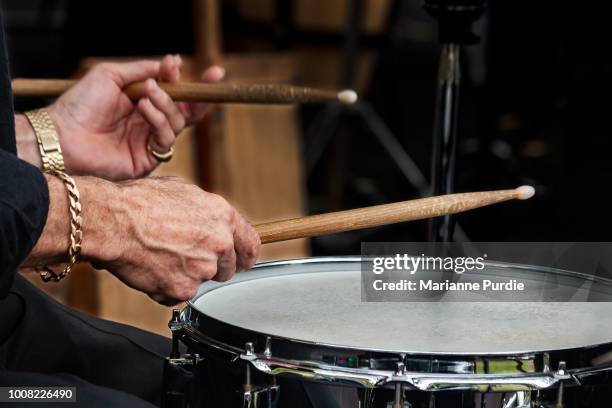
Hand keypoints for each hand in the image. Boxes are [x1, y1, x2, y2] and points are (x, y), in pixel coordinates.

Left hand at [48, 55, 224, 179]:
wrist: (62, 134)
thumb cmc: (81, 104)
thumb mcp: (111, 75)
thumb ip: (143, 69)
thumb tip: (171, 64)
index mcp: (143, 105)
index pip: (175, 96)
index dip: (191, 83)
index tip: (201, 68)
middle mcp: (149, 124)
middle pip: (187, 112)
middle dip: (200, 95)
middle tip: (211, 78)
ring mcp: (149, 143)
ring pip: (177, 122)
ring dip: (167, 103)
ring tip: (148, 93)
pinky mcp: (147, 160)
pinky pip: (166, 139)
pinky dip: (159, 120)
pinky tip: (143, 109)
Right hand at [88, 177, 260, 305]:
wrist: (112, 221)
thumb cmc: (140, 201)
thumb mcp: (184, 192)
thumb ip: (206, 212)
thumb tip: (211, 221)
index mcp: (223, 216)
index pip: (251, 245)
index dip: (245, 256)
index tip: (241, 261)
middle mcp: (219, 243)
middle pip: (227, 269)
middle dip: (210, 266)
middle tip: (184, 256)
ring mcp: (202, 269)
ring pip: (201, 281)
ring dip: (185, 275)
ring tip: (161, 256)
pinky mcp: (182, 290)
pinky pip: (178, 295)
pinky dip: (165, 287)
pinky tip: (151, 268)